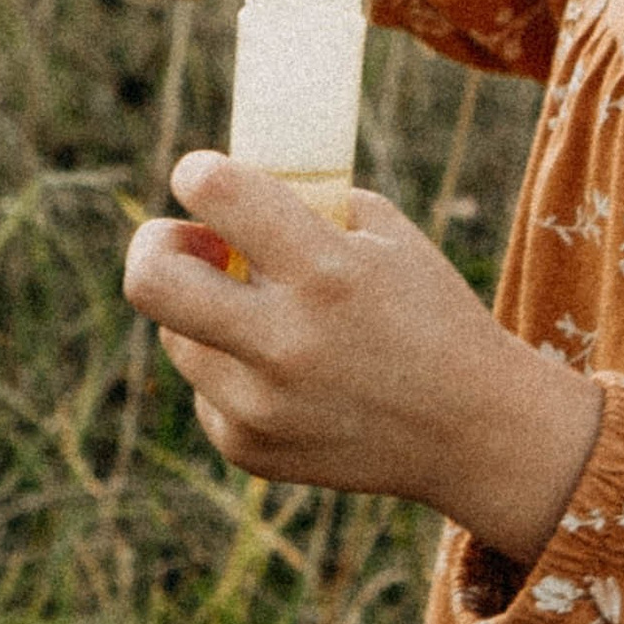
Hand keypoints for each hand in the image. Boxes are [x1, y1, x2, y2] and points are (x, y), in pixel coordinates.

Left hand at [123, 151, 604, 564]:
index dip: (196, 173)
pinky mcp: (249, 449)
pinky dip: (231, 370)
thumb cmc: (429, 314)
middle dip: (153, 243)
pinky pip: (204, 390)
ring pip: (174, 335)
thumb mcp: (385, 234)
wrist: (474, 432)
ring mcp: (261, 406)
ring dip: (202, 311)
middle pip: (149, 280)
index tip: (200, 177)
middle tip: (184, 240)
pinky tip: (285, 373)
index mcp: (326, 271)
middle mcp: (285, 342)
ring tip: (258, 312)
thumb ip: (303, 203)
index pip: (215, 193)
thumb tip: (225, 189)